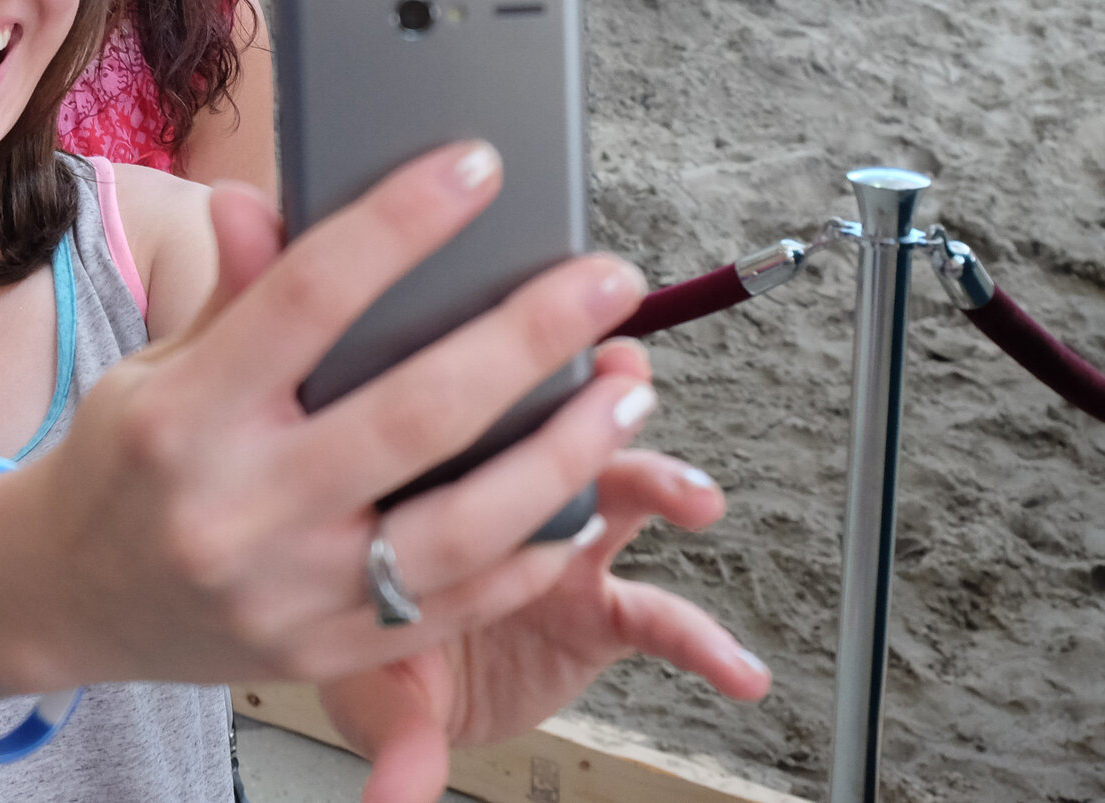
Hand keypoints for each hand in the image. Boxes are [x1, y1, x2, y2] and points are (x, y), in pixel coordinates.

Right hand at [0, 145, 674, 703]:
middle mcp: (238, 509)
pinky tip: (582, 492)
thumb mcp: (155, 365)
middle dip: (528, 337)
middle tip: (607, 279)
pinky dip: (533, 548)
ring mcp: (289, 594)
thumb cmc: (124, 462)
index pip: (310, 297)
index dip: (401, 223)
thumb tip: (256, 195)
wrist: (64, 598)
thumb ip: (233, 293)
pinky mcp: (328, 654)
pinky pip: (458, 602)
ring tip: (625, 388)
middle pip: (415, 413)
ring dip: (563, 453)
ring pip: (462, 524)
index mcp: (186, 416)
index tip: (479, 167)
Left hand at [318, 408, 770, 802]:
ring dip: (663, 484)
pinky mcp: (600, 614)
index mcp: (444, 499)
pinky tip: (741, 670)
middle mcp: (509, 509)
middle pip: (560, 435)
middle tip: (626, 384)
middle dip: (598, 402)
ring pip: (622, 498)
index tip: (532, 370)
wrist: (408, 703)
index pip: (478, 428)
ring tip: (698, 498)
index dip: (504, 388)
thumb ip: (391, 735)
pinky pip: (662, 619)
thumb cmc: (367, 656)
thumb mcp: (363, 686)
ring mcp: (565, 556)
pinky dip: (707, 643)